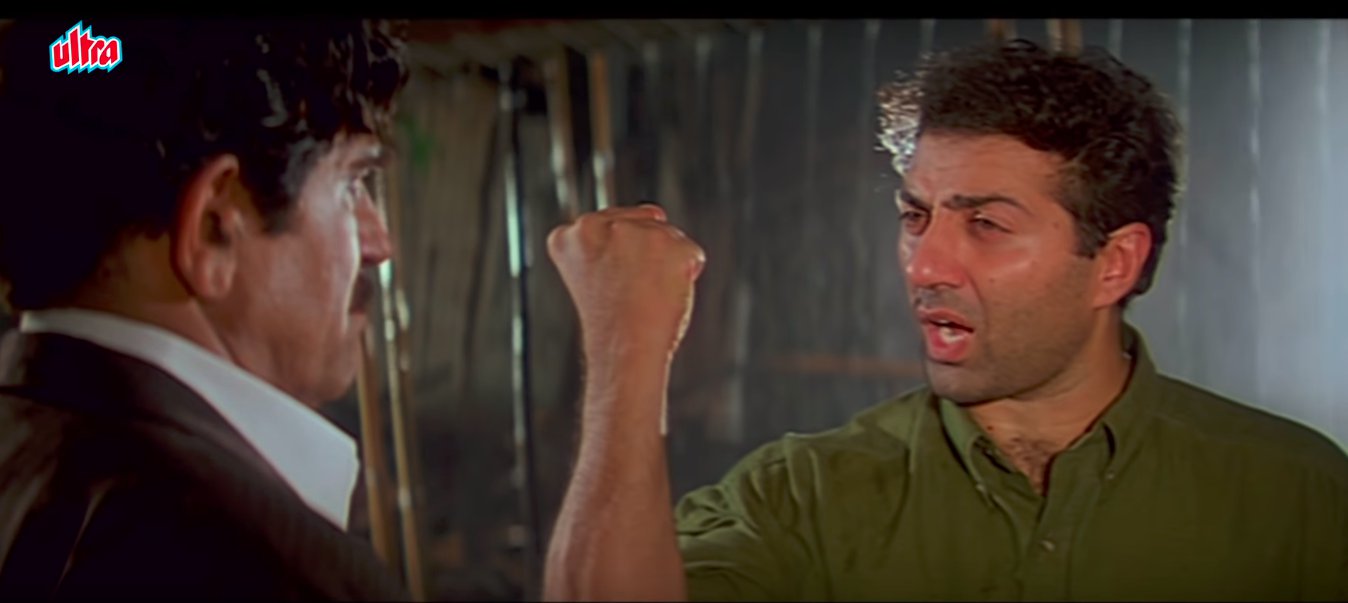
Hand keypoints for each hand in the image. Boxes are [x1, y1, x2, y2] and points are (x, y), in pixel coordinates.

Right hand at [547, 204, 705, 365]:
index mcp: (568, 236)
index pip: (607, 227)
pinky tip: (665, 295)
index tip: (607, 288)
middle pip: (640, 223)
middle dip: (643, 255)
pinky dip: (687, 276)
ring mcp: (633, 232)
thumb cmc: (613, 324)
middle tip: (629, 295)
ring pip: (667, 236)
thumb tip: (658, 212)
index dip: (614, 262)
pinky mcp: (669, 244)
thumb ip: (611, 240)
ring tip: (645, 296)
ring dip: (666, 264)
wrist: (624, 353)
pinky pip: (691, 255)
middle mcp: (595, 225)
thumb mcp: (593, 273)